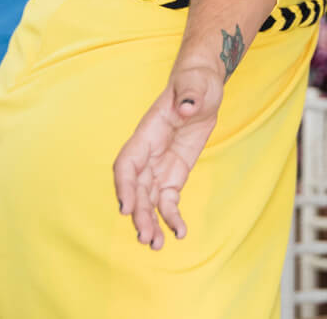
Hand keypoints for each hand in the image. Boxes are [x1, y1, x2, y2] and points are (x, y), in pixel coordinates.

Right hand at [114, 64, 223, 248]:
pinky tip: (179, 233)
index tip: (125, 207)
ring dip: (149, 222)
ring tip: (155, 246)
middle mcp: (148, 153)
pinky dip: (171, 217)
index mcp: (147, 133)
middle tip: (146, 239)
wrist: (203, 86)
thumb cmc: (196, 81)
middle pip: (136, 188)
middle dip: (138, 214)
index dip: (124, 185)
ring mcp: (159, 166)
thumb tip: (188, 106)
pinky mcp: (173, 174)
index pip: (127, 163)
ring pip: (147, 200)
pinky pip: (168, 200)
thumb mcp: (196, 84)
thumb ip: (190, 95)